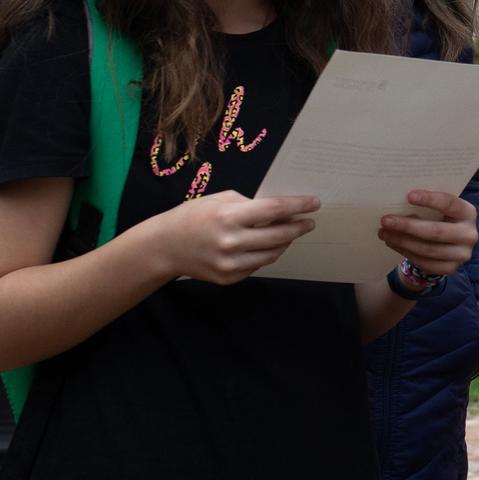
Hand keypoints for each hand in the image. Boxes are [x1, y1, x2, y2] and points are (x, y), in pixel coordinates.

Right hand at [153, 190, 318, 284]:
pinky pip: (257, 266)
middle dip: (298, 227)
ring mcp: (230, 264)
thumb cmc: (192, 217)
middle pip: (278, 236)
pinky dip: (265, 254)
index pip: (273, 210)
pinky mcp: (228, 278)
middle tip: (309, 222)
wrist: (164, 247)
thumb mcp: (218, 201)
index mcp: (228, 217)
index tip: (314, 203)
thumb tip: (279, 210)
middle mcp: (231, 242)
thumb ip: (248, 204)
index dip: (297, 206)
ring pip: (272, 254)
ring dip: (285, 242)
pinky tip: (267, 246)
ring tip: (290, 233)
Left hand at [380, 189, 477, 277]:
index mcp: (468, 213)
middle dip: (408, 226)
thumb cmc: (440, 218)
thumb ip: (426, 205)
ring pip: (427, 249)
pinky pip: (424, 262)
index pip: (450, 203)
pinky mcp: (450, 268)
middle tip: (385, 220)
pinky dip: (406, 252)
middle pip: (436, 231)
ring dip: (402, 241)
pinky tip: (393, 243)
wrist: (449, 243)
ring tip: (384, 232)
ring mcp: (461, 255)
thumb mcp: (439, 209)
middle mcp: (469, 234)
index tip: (409, 196)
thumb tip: (397, 202)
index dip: (430, 199)